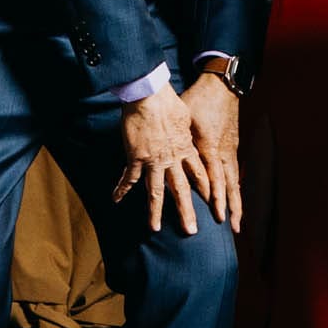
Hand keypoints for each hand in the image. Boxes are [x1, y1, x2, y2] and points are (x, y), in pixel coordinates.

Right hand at [113, 82, 212, 235]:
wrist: (150, 96)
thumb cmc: (168, 101)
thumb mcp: (185, 116)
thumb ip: (186, 128)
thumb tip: (186, 127)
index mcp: (186, 148)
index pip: (199, 174)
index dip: (206, 189)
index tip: (213, 202)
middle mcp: (172, 159)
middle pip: (181, 190)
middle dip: (186, 212)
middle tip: (191, 230)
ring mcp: (154, 160)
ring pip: (156, 191)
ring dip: (154, 211)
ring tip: (154, 228)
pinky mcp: (136, 157)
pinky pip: (128, 178)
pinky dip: (121, 189)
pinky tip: (115, 200)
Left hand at [184, 71, 242, 231]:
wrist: (221, 86)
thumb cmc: (197, 101)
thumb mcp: (183, 119)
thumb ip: (175, 140)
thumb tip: (158, 156)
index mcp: (208, 146)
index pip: (214, 177)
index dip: (216, 197)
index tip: (216, 214)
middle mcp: (222, 153)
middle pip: (227, 185)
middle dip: (228, 207)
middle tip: (230, 227)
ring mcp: (230, 151)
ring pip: (234, 182)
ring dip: (235, 203)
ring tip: (236, 223)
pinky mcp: (233, 148)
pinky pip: (234, 173)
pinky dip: (235, 190)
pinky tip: (235, 202)